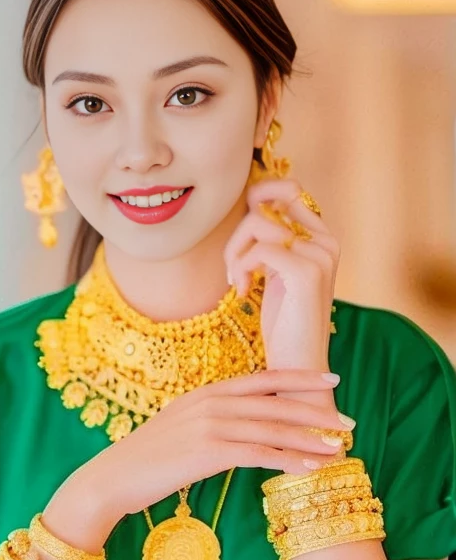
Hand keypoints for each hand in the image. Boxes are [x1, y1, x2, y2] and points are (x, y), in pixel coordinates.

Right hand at [48, 370, 354, 536]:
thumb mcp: (182, 425)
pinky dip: (288, 460)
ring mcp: (209, 424)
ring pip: (272, 428)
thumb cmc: (149, 456)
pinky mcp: (207, 451)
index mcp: (207, 392)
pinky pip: (258, 453)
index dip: (299, 378)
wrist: (114, 475)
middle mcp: (211, 402)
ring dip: (310, 439)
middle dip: (315, 411)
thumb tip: (245, 422)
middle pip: (275, 403)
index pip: (262, 379)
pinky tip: (310, 468)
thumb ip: (213, 417)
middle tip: (348, 421)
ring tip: (340, 448)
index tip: (331, 378)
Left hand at [224, 179, 339, 370]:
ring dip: (234, 253)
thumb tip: (252, 205)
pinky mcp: (306, 271)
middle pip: (264, 207)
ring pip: (256, 224)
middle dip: (236, 237)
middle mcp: (326, 241)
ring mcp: (319, 255)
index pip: (287, 192)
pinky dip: (241, 268)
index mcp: (322, 239)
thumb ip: (271, 241)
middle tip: (233, 269)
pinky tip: (242, 291)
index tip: (242, 234)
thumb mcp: (276, 273)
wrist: (299, 367)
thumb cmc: (284, 324)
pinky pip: (258, 249)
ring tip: (237, 281)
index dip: (258, 196)